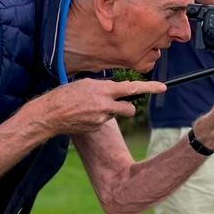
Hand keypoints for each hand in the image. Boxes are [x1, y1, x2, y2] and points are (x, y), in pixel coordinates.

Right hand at [37, 79, 165, 134]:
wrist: (50, 114)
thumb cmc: (66, 94)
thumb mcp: (86, 84)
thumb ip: (104, 87)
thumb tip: (116, 90)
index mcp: (103, 90)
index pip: (131, 88)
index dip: (149, 88)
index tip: (162, 87)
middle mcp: (105, 105)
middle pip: (129, 110)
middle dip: (128, 109)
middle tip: (119, 105)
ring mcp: (101, 119)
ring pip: (114, 115)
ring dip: (108, 112)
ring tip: (90, 108)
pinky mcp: (96, 128)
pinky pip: (103, 122)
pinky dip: (97, 119)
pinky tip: (84, 116)